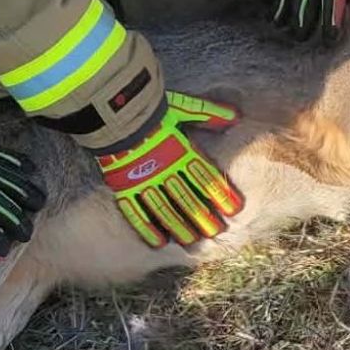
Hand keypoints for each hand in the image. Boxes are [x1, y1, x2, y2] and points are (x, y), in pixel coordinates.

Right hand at [98, 92, 242, 247]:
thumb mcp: (182, 107)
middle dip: (202, 216)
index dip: (221, 193)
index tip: (234, 209)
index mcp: (180, 151)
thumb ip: (208, 114)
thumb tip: (236, 116)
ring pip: (164, 209)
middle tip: (215, 232)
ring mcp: (143, 180)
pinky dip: (147, 228)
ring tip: (191, 241)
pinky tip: (159, 242)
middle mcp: (164, 169)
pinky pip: (136, 212)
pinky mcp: (123, 187)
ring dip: (179, 226)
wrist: (113, 112)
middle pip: (187, 198)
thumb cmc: (150, 109)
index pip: (206, 177)